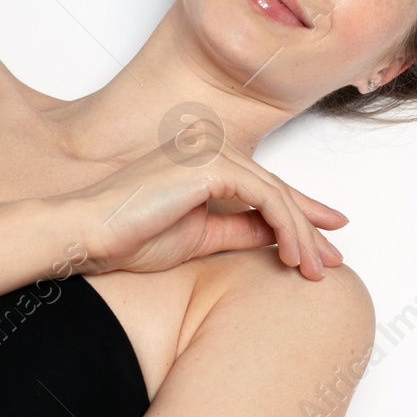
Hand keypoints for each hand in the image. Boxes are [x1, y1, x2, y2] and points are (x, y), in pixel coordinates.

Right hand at [43, 134, 348, 280]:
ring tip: (312, 270)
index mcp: (205, 160)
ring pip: (277, 193)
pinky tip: (291, 254)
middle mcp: (212, 147)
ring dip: (300, 234)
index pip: (264, 187)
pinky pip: (265, 196)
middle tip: (331, 261)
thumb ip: (240, 230)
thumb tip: (279, 236)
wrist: (85, 234)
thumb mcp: (200, 237)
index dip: (300, 214)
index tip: (327, 240)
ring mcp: (211, 151)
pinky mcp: (210, 165)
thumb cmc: (128, 236)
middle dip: (309, 229)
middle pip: (277, 189)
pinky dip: (285, 226)